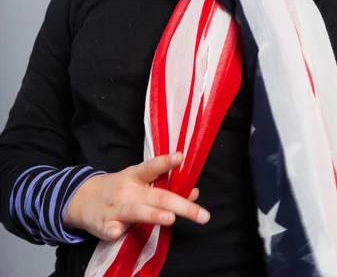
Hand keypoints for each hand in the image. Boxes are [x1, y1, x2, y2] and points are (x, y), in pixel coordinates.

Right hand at [63, 152, 209, 240]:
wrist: (82, 198)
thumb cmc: (120, 189)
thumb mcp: (140, 182)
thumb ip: (165, 186)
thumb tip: (194, 192)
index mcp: (136, 176)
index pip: (153, 167)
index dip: (166, 162)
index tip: (181, 156)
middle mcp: (127, 190)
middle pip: (156, 196)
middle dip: (181, 206)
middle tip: (202, 215)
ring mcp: (114, 207)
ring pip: (135, 211)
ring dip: (153, 214)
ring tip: (170, 219)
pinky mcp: (102, 224)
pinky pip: (108, 228)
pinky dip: (113, 230)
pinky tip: (117, 232)